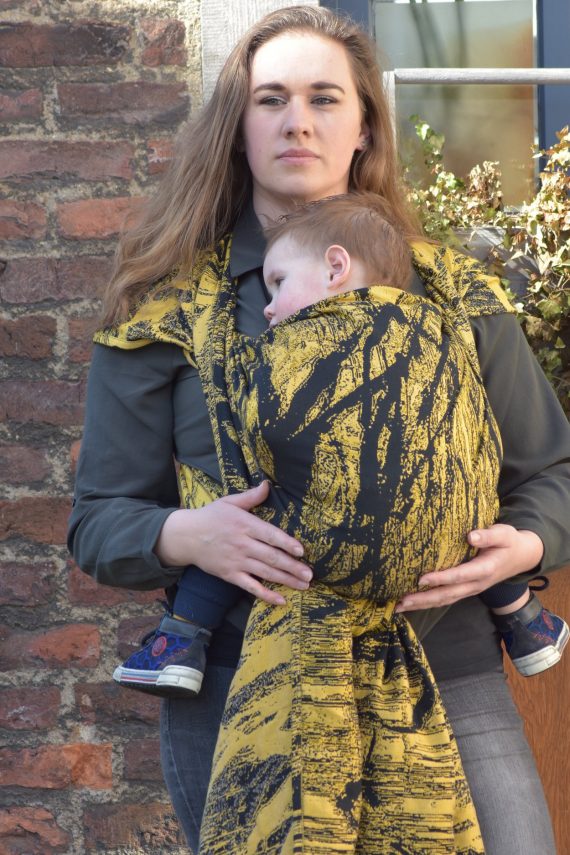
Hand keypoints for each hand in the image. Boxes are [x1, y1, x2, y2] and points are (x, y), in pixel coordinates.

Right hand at [155, 481, 311, 605]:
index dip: (286, 543)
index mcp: (244, 525)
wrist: (185, 536)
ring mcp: (236, 561)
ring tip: (304, 585)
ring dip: (286, 580)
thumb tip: (267, 484)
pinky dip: (266, 595)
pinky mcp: (230, 575)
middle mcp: (242, 544)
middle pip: (271, 557)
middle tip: (310, 574)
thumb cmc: (210, 517)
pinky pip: (251, 587)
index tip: (301, 551)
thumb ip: (251, 496)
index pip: (270, 535)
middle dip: (293, 567)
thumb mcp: (229, 502)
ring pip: (266, 573)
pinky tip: (281, 600)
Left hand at [395, 524, 543, 611]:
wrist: (521, 557)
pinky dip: (429, 603)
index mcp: (485, 569)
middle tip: (402, 601)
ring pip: (445, 600)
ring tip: (400, 607)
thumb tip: (470, 536)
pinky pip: (446, 599)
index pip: (460, 575)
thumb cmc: (508, 541)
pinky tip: (413, 604)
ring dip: (422, 604)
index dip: (441, 578)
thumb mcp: (504, 533)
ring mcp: (471, 589)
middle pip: (448, 595)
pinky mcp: (466, 590)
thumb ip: (488, 535)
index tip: (421, 579)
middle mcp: (477, 584)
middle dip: (424, 599)